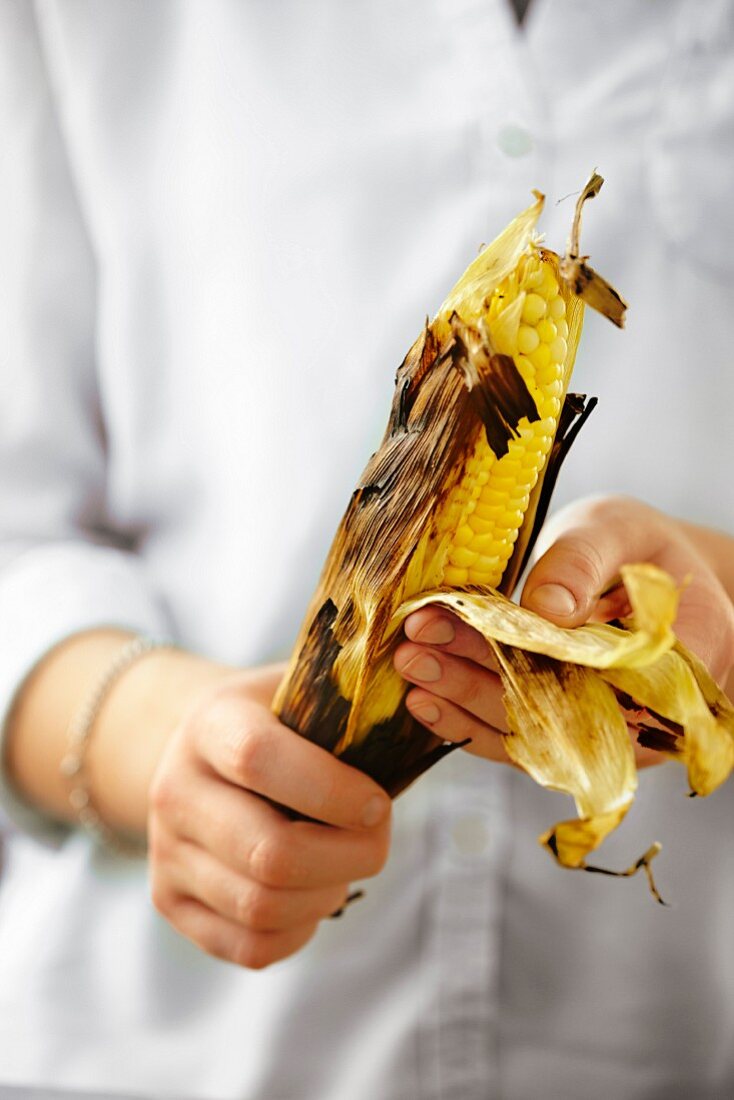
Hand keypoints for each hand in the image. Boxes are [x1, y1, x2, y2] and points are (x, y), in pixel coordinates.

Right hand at [148, 665, 390, 968]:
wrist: (200, 750)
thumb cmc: (277, 720)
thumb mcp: (305, 692)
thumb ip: (354, 704)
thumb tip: (426, 725)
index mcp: (210, 724)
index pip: (258, 760)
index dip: (331, 790)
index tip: (377, 802)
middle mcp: (175, 789)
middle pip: (269, 853)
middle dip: (348, 856)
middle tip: (376, 838)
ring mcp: (166, 852)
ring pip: (262, 907)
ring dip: (328, 894)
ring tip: (344, 863)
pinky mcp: (171, 902)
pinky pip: (250, 946)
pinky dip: (301, 930)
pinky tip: (314, 893)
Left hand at [394, 495, 733, 767]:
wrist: (651, 577)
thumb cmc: (639, 548)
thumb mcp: (619, 530)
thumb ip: (584, 561)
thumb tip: (545, 608)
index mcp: (679, 657)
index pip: (597, 671)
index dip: (528, 653)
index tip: (465, 620)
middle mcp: (646, 712)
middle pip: (556, 708)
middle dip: (478, 678)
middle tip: (415, 648)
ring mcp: (606, 732)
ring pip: (531, 733)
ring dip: (464, 701)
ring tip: (410, 665)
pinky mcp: (570, 735)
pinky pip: (520, 741)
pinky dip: (470, 721)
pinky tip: (426, 700)